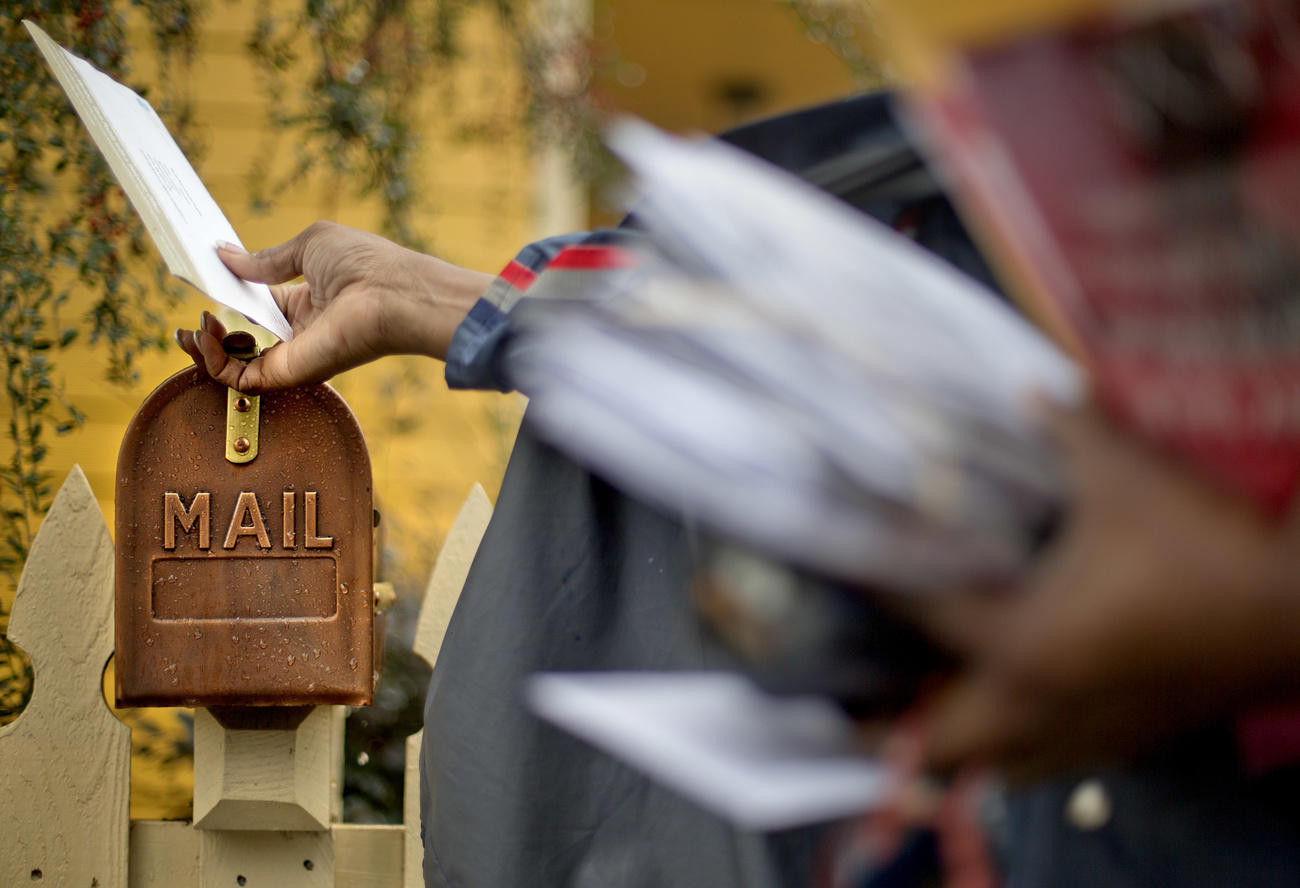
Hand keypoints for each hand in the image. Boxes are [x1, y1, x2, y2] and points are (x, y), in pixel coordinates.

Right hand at [175, 221, 493, 391]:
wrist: (393, 292)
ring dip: (204, 351)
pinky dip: (214, 360)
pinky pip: (240, 379)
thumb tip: (224, 254)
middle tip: (187, 325)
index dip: (228, 301)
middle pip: (244, 343)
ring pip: (236, 367)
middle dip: (208, 337)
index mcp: (307, 301)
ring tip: (189, 331)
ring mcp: (294, 355)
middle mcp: (299, 333)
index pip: (257, 309)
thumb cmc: (365, 262)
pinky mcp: (290, 371)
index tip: (201, 286)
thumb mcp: (309, 247)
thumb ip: (264, 260)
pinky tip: (205, 332)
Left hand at [894, 402, 1299, 779]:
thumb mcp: (1127, 476)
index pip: (926, 617)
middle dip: (898, 723)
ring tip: (934, 704)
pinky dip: (1024, 750)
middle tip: (868, 684)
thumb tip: (1032, 389)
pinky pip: (1055, 763)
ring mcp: (1090, 734)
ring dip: (964, 741)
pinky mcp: (1134, 742)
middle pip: (945, 740)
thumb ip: (1067, 429)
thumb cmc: (1207, 548)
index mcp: (1024, 642)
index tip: (846, 572)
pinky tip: (1023, 718)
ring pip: (1002, 764)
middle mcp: (1043, 702)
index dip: (880, 587)